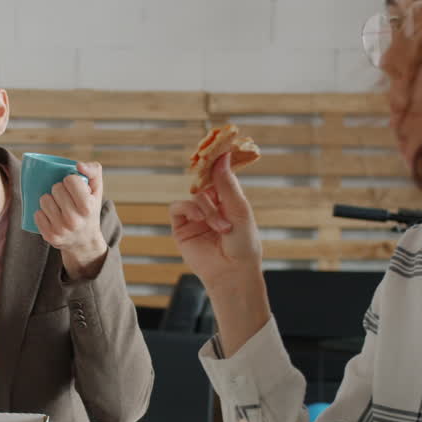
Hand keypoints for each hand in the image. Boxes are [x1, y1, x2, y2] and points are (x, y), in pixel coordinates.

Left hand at [35, 161, 108, 279]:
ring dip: (49, 199)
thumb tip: (78, 165)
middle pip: (56, 188)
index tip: (74, 187)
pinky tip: (51, 216)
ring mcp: (60, 230)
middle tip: (66, 197)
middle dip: (60, 189)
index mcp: (87, 207)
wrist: (85, 241)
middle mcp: (74, 220)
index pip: (70, 180)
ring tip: (58, 205)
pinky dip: (42, 213)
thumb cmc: (89, 209)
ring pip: (44, 199)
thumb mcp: (97, 190)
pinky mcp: (49, 236)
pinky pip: (37, 214)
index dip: (71, 180)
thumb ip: (93, 170)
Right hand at [169, 153, 262, 288]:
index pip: (220, 176)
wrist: (232, 272)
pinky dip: (189, 208)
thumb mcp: (239, 209)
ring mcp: (196, 217)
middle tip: (213, 174)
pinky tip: (200, 219)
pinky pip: (177, 207)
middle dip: (211, 184)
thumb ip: (226, 183)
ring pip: (194, 196)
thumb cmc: (243, 244)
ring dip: (207, 208)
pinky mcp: (181, 228)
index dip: (218, 164)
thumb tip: (222, 155)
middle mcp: (211, 206)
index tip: (219, 149)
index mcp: (228, 201)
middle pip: (205, 182)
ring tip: (221, 227)